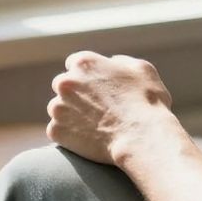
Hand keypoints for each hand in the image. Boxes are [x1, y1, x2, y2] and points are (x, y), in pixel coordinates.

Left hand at [47, 51, 176, 165]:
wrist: (140, 138)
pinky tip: (88, 139)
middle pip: (63, 85)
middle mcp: (66, 82)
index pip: (74, 64)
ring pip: (58, 108)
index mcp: (84, 63)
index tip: (94, 87)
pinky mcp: (55, 131)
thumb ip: (121, 61)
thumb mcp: (141, 69)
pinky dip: (69, 135)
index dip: (86, 75)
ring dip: (70, 114)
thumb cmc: (146, 102)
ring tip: (93, 126)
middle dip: (74, 94)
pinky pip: (58, 131)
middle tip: (93, 108)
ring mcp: (58, 107)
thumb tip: (112, 62)